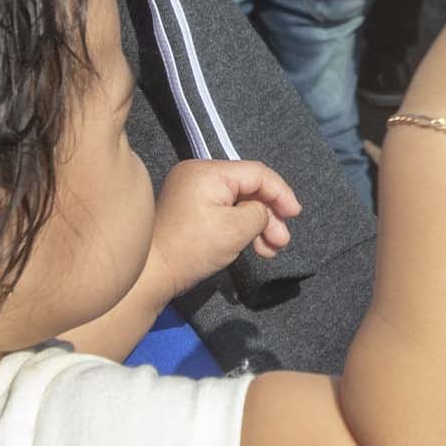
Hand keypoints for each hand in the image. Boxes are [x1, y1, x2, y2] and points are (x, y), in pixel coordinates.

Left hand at [152, 159, 301, 289]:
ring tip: (270, 250)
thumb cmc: (193, 248)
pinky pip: (223, 212)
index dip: (281, 193)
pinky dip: (240, 228)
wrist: (150, 274)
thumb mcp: (236, 229)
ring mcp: (192, 192)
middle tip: (281, 242)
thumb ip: (259, 212)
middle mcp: (198, 174)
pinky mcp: (189, 210)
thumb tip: (262, 212)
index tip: (295, 215)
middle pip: (248, 188)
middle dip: (269, 215)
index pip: (256, 173)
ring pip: (238, 202)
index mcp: (207, 171)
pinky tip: (254, 247)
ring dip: (258, 225)